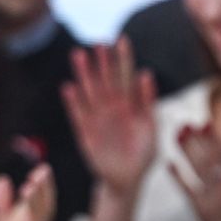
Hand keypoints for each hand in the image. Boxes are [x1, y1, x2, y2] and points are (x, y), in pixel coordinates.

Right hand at [62, 37, 156, 198]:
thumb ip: (148, 103)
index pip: (127, 77)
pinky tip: (69, 88)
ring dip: (84, 74)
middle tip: (99, 43)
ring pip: (90, 92)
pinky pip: (78, 114)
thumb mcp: (150, 129)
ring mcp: (98, 118)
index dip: (124, 59)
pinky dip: (74, 102)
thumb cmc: (143, 156)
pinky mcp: (85, 132)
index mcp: (132, 106)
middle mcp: (113, 108)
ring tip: (78, 55)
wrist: (127, 181)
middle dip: (102, 63)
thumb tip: (146, 73)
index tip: (121, 39)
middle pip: (107, 80)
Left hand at [168, 124, 220, 220]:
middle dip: (196, 140)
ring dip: (186, 151)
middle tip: (184, 126)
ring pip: (198, 169)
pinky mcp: (203, 209)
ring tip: (177, 137)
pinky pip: (187, 189)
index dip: (214, 136)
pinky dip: (177, 176)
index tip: (203, 123)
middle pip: (210, 157)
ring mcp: (216, 197)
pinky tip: (170, 164)